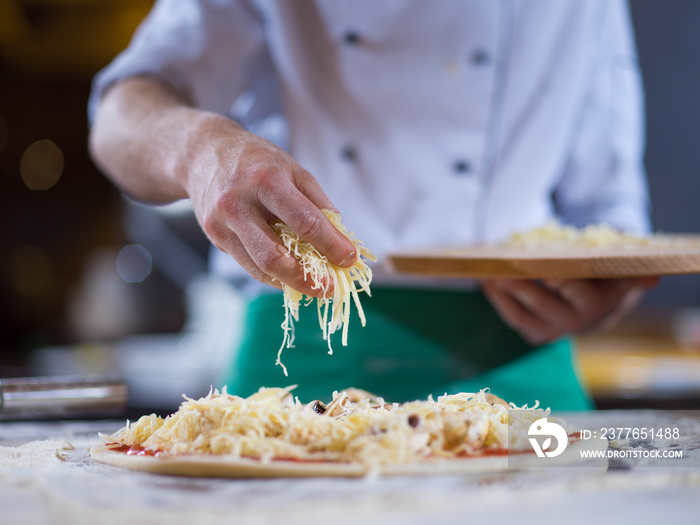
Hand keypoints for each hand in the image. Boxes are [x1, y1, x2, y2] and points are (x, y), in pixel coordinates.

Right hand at [90, 77, 355, 297]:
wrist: (202, 153)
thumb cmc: (258, 161)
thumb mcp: (293, 169)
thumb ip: (318, 203)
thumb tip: (342, 239)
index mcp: (267, 179)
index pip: (306, 222)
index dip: (332, 245)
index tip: (350, 259)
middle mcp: (239, 202)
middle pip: (276, 256)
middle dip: (308, 278)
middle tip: (330, 288)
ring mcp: (222, 222)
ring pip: (260, 267)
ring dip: (292, 283)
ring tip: (316, 287)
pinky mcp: (214, 235)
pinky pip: (249, 265)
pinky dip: (273, 276)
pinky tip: (291, 277)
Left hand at [480, 277, 658, 344]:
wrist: (594, 307)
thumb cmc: (603, 280)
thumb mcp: (619, 275)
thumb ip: (632, 274)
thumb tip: (652, 278)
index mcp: (592, 305)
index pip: (576, 294)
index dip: (561, 283)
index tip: (547, 271)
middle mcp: (571, 323)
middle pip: (542, 304)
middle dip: (520, 287)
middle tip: (501, 271)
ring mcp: (549, 330)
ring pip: (521, 314)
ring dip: (501, 295)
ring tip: (486, 276)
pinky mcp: (533, 333)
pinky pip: (511, 318)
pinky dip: (496, 301)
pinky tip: (484, 283)